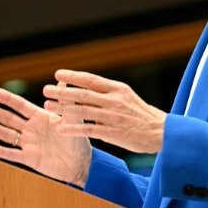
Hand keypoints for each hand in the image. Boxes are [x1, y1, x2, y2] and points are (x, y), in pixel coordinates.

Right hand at [0, 86, 91, 186]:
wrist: (81, 163)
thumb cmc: (78, 139)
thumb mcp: (73, 119)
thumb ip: (66, 103)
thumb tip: (64, 82)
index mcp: (40, 117)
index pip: (21, 106)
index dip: (8, 100)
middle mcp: (32, 129)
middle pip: (10, 119)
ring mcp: (29, 144)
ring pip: (8, 135)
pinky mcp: (30, 159)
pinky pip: (13, 155)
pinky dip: (2, 152)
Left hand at [43, 70, 166, 153]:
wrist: (161, 132)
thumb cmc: (141, 114)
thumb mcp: (126, 96)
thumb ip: (107, 93)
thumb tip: (85, 88)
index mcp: (117, 89)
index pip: (91, 79)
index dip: (73, 76)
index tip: (57, 74)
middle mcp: (114, 100)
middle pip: (83, 94)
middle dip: (62, 92)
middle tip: (46, 90)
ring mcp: (113, 117)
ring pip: (83, 111)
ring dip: (62, 109)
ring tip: (47, 106)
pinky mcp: (113, 133)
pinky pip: (88, 129)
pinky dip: (73, 128)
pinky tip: (60, 128)